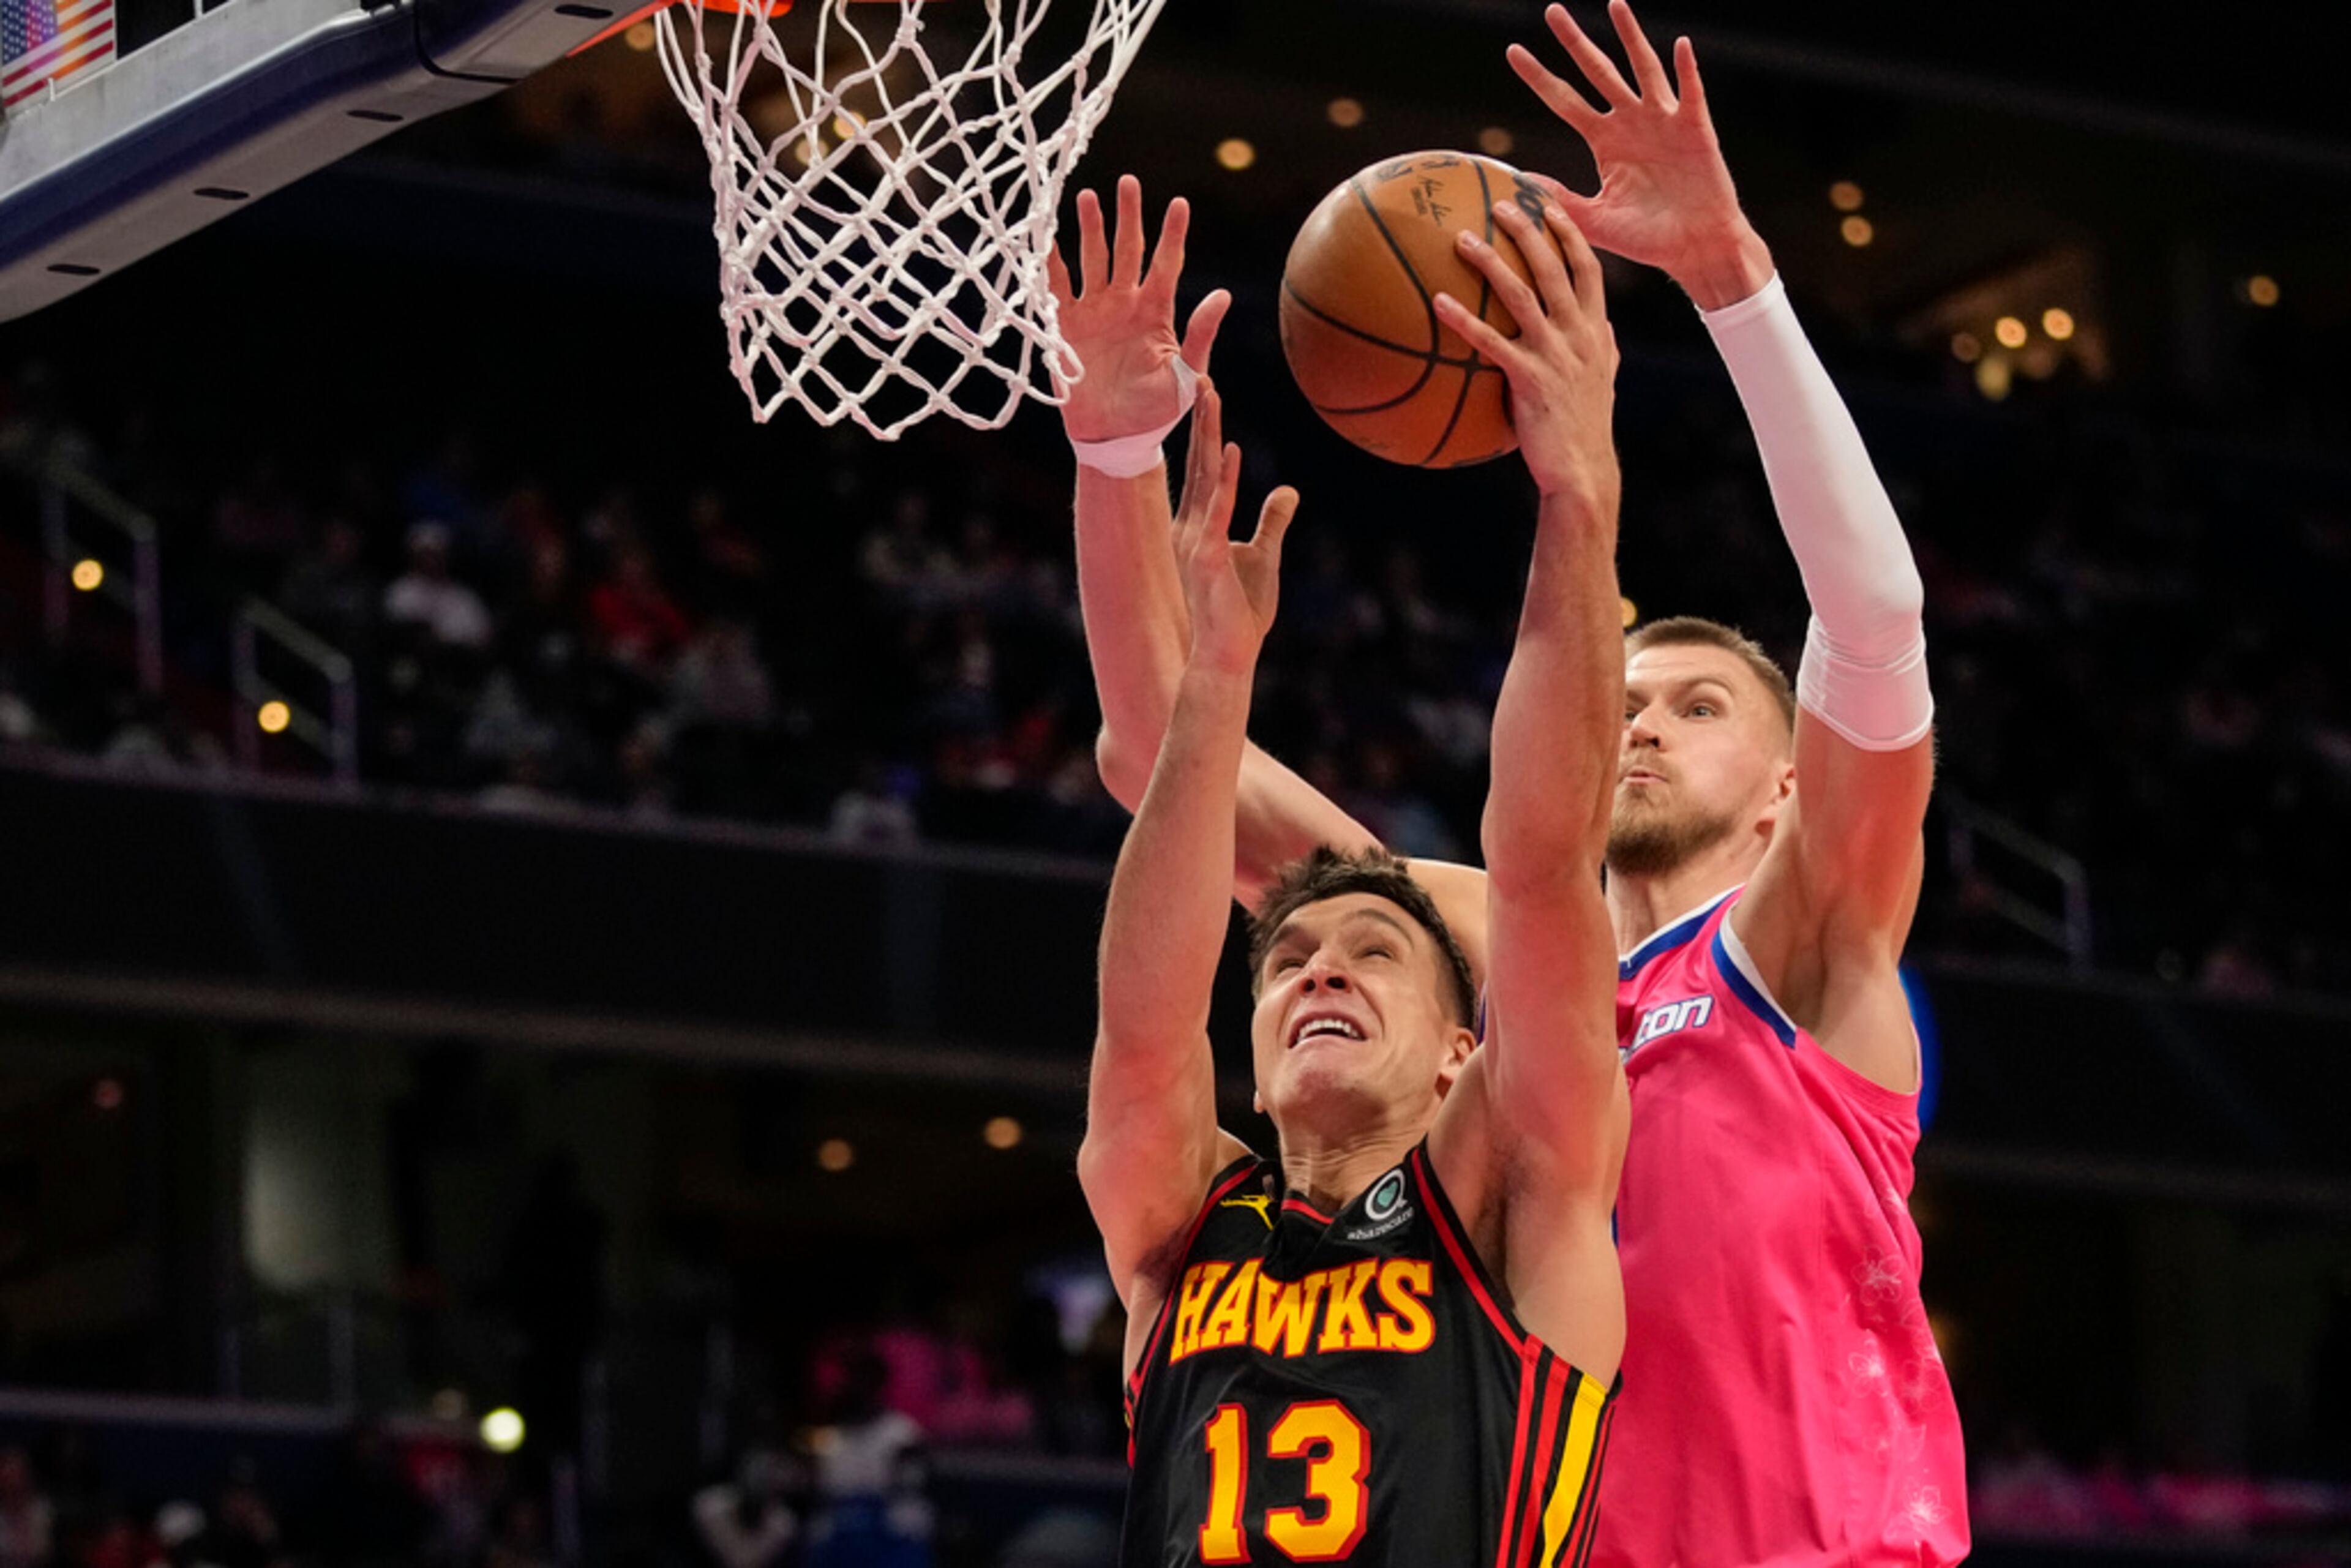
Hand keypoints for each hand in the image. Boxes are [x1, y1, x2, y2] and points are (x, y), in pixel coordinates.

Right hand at [1047, 175, 1231, 444]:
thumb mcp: (1186, 375)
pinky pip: (1058, 289)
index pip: (1167, 265)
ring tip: (1087, 196)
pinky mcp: (1066, 327)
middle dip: (1128, 216)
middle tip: (1129, 182)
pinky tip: (1046, 236)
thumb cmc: (1156, 413)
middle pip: (1127, 251)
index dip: (1172, 235)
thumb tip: (1223, 294)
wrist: (1114, 439)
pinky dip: (1051, 264)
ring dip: (1090, 229)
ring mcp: (1095, 312)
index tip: (1179, 203)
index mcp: (1157, 313)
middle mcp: (1125, 305)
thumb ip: (1200, 335)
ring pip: (1093, 260)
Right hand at [1172, 382, 1299, 674]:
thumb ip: (1273, 521)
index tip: (1206, 394)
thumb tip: (1288, 491)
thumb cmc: (1242, 612)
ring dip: (1207, 433)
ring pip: (1203, 476)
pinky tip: (1231, 448)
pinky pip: (1217, 509)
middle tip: (1199, 375)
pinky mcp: (1205, 556)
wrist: (1227, 654)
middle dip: (1199, 419)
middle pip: (1197, 462)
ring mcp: (1194, 539)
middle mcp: (1190, 526)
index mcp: (1198, 525)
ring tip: (1210, 393)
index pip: (1201, 469)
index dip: (1204, 432)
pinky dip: (1224, 478)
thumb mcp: (1265, 556)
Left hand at [1435, 204, 1620, 505]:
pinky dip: (1464, 319)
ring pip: (1521, 295)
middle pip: (1554, 268)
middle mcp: (1579, 335)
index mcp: (1596, 331)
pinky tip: (1437, 302)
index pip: (1588, 269)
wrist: (1583, 471)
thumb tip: (1605, 326)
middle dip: (1529, 230)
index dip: (1569, 234)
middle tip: (1501, 204)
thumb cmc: (1586, 428)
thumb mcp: (1604, 380)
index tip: (1549, 206)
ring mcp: (1555, 355)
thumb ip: (1605, 348)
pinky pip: (1490, 341)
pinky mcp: (1529, 379)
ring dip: (1491, 262)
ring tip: (1461, 239)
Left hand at [1509, 0, 1772, 309]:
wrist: (1694, 249)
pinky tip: (1680, 44)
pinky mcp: (1695, 129)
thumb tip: (1519, 183)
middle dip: (1575, 43)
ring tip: (1615, 5)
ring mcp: (1663, 121)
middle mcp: (1631, 122)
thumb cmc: (1648, 238)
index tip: (1512, 52)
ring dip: (1631, 37)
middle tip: (1552, 11)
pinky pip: (1690, 93)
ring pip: (1643, 68)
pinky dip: (1686, 70)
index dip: (1540, 78)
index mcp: (1605, 141)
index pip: (1564, 102)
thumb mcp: (1594, 221)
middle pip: (1598, 73)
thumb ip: (1560, 199)